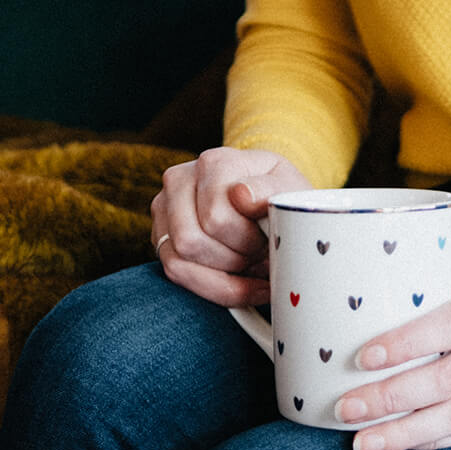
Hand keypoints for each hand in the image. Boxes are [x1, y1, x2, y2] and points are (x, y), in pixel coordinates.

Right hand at [150, 147, 311, 306]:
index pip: (215, 218)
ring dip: (222, 274)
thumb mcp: (290, 189)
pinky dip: (212, 287)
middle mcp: (179, 179)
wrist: (266, 203)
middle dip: (233, 258)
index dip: (246, 239)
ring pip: (178, 262)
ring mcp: (164, 208)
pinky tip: (240, 283)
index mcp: (213, 162)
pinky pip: (175, 274)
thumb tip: (240, 194)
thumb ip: (271, 189)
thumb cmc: (278, 198)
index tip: (269, 237)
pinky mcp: (160, 236)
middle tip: (260, 251)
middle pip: (191, 240)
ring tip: (249, 261)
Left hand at [336, 280, 450, 449]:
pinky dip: (433, 442)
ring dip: (404, 434)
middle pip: (443, 381)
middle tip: (347, 408)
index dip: (405, 343)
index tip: (365, 357)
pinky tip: (401, 446)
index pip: (446, 326)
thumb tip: (383, 306)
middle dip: (390, 398)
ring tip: (363, 444)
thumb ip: (447, 301)